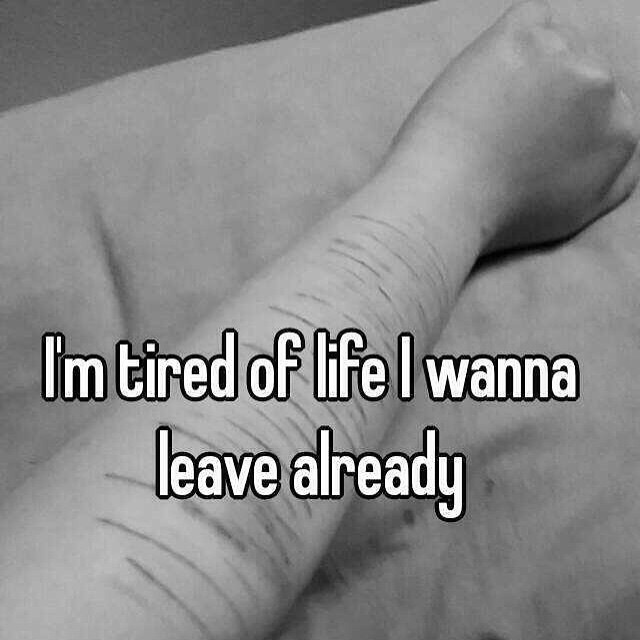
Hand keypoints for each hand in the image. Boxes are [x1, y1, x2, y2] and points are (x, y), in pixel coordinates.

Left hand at [387, 0, 639, 252]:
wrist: (447, 200)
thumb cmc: (501, 218)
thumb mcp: (575, 214)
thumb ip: (613, 175)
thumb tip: (618, 146)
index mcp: (621, 134)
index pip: (603, 109)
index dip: (563, 119)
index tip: (529, 133)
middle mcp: (604, 91)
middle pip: (584, 73)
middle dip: (549, 93)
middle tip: (502, 123)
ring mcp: (565, 59)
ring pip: (558, 44)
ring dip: (528, 68)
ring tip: (488, 107)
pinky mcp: (524, 37)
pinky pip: (531, 17)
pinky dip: (512, 39)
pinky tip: (489, 71)